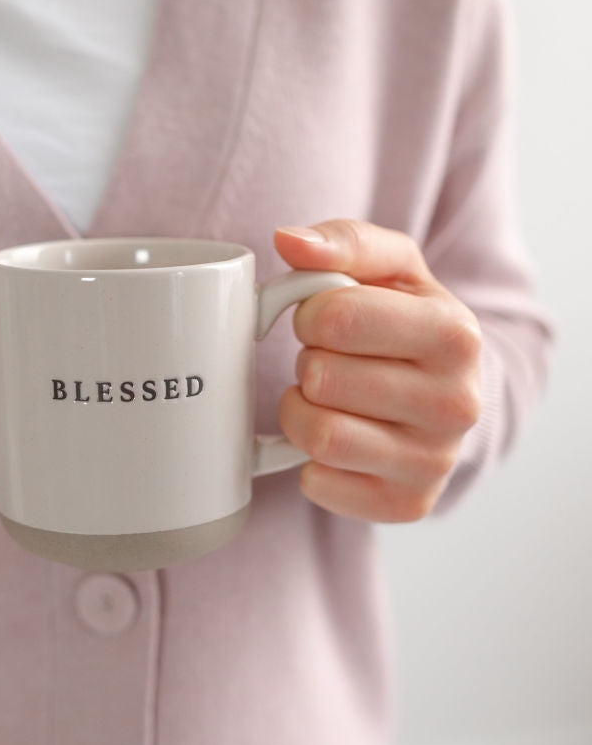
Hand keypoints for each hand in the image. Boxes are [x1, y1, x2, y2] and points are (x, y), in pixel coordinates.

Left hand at [273, 220, 482, 522]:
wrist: (447, 391)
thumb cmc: (406, 320)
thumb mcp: (390, 267)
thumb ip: (342, 242)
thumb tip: (288, 240)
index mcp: (455, 335)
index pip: (336, 318)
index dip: (311, 313)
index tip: (325, 318)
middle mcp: (457, 404)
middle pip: (323, 378)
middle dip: (309, 362)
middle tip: (329, 361)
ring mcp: (435, 462)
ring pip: (319, 437)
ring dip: (300, 411)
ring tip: (324, 398)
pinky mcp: (407, 504)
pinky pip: (318, 484)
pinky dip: (308, 461)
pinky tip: (337, 440)